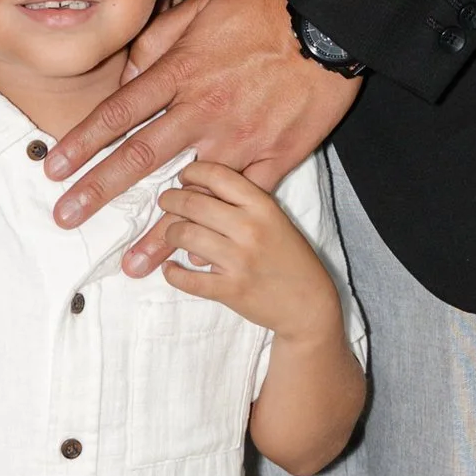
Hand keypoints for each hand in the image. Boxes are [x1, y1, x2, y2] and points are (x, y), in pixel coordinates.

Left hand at [45, 0, 358, 272]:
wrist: (328, 24)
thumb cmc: (261, 11)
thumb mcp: (199, 10)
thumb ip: (156, 43)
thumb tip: (127, 76)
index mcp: (180, 72)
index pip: (117, 112)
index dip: (81, 143)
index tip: (53, 170)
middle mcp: (202, 110)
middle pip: (139, 156)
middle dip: (98, 191)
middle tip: (66, 218)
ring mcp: (240, 137)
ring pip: (189, 191)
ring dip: (159, 230)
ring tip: (131, 264)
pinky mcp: (276, 155)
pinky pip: (242, 200)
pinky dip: (221, 228)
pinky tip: (201, 254)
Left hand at [150, 160, 346, 342]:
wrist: (309, 304)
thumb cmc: (290, 258)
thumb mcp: (275, 220)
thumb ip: (242, 204)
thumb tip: (197, 190)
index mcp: (263, 207)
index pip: (218, 175)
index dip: (192, 172)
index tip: (183, 177)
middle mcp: (250, 229)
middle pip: (193, 203)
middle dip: (171, 200)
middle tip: (166, 202)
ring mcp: (239, 261)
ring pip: (185, 235)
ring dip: (171, 233)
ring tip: (172, 234)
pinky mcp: (230, 290)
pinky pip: (188, 279)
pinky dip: (173, 274)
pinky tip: (172, 269)